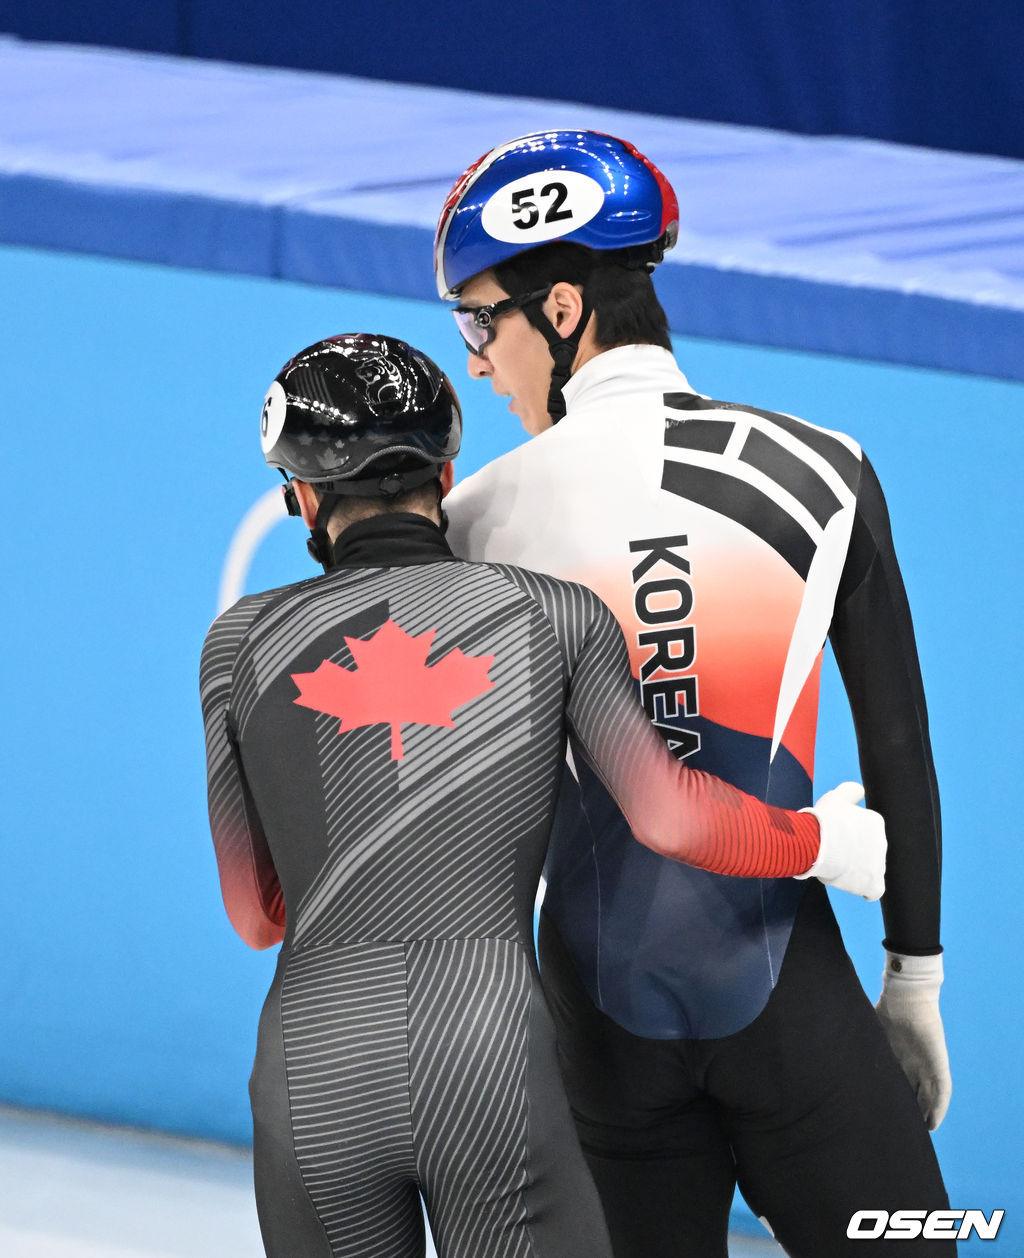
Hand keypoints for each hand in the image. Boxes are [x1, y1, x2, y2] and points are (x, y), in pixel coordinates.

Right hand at [795, 781, 885, 899]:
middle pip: (868, 851)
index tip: (834, 838)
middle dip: (853, 853)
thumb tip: (860, 791)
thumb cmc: (824, 819)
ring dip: (855, 870)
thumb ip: (850, 791)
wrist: (818, 842)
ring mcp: (879, 864)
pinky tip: (855, 885)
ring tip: (834, 867)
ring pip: (869, 870)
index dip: (849, 837)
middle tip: (832, 853)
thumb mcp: (836, 797)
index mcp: (876, 822)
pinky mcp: (874, 883)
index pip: (866, 832)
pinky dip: (866, 889)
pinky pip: (875, 890)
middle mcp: (882, 842)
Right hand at [875, 950, 950, 1129]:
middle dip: (910, 1111)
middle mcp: (913, 1064)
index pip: (896, 1085)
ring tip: (919, 1133)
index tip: (882, 1116)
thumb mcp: (869, 1031)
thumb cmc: (886, 1007)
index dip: (892, 1100)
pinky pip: (941, 1093)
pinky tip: (933, 1122)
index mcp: (897, 1057)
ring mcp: (926, 1065)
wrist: (907, 995)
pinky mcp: (938, 1065)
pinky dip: (938, 1108)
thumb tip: (827, 1047)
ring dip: (925, 1115)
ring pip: (928, 1098)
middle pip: (913, 1094)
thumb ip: (857, 1043)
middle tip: (900, 1132)